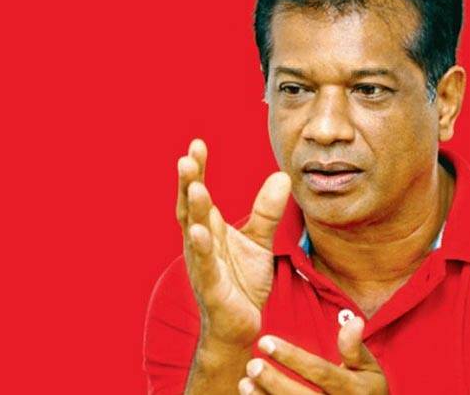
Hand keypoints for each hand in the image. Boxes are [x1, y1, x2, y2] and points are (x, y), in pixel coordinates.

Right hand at [176, 138, 291, 348]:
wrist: (240, 325)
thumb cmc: (242, 282)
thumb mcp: (259, 241)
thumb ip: (267, 210)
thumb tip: (282, 176)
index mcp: (209, 229)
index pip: (200, 194)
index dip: (198, 170)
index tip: (197, 144)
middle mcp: (200, 244)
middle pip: (191, 208)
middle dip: (188, 183)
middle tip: (187, 158)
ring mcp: (203, 265)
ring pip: (195, 233)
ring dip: (193, 210)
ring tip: (194, 186)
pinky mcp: (212, 287)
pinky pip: (206, 265)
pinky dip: (202, 248)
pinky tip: (199, 231)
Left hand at [238, 317, 388, 394]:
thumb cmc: (367, 392)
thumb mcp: (369, 370)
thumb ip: (355, 348)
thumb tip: (354, 320)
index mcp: (354, 390)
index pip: (320, 372)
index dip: (292, 357)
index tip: (265, 341)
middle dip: (275, 382)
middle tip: (252, 364)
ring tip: (245, 383)